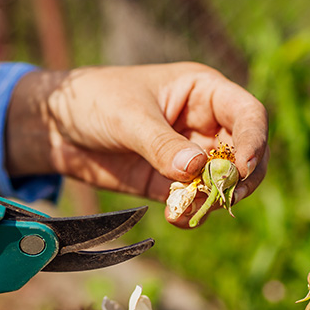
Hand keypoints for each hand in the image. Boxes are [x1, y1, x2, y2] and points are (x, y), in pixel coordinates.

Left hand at [5, 62, 268, 226]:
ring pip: (220, 183)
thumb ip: (161, 144)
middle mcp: (203, 124)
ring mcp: (188, 156)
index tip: (245, 165)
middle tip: (226, 196)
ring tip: (186, 209)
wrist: (55, 127)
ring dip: (212, 201)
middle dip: (239, 178)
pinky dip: (190, 212)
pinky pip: (191, 201)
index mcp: (203, 91)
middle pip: (244, 154)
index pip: (247, 114)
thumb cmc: (93, 100)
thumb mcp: (128, 117)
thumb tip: (196, 168)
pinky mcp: (168, 183)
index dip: (254, 139)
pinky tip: (176, 217)